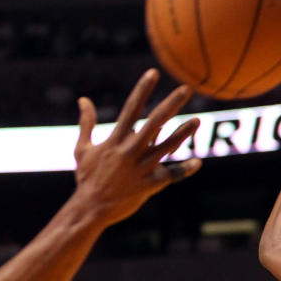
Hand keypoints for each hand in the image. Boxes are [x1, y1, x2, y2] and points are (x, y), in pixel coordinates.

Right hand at [73, 69, 201, 225]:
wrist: (90, 208)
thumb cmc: (87, 177)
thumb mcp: (82, 148)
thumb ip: (86, 123)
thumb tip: (83, 100)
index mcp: (115, 139)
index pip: (131, 108)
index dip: (143, 90)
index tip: (154, 73)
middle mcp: (130, 150)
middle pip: (154, 122)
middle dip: (171, 104)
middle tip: (187, 88)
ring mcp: (141, 168)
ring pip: (165, 147)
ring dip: (182, 134)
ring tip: (197, 121)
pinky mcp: (148, 184)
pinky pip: (169, 176)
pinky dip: (183, 170)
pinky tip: (198, 163)